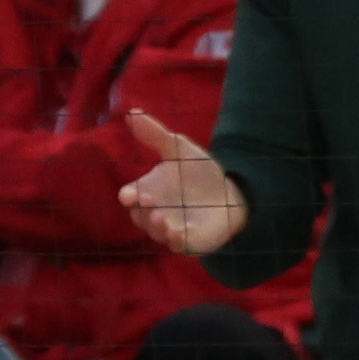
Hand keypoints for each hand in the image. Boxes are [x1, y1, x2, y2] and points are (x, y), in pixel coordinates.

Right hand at [119, 109, 247, 255]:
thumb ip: (156, 134)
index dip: (129, 196)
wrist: (229, 193)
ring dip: (156, 227)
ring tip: (160, 218)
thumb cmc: (198, 172)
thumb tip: (133, 113)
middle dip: (141, 212)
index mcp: (148, 191)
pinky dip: (176, 241)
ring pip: (156, 234)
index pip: (131, 196)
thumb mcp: (179, 149)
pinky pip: (178, 246)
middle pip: (139, 217)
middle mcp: (155, 212)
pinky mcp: (189, 241)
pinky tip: (176, 232)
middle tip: (147, 202)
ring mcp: (171, 229)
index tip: (129, 195)